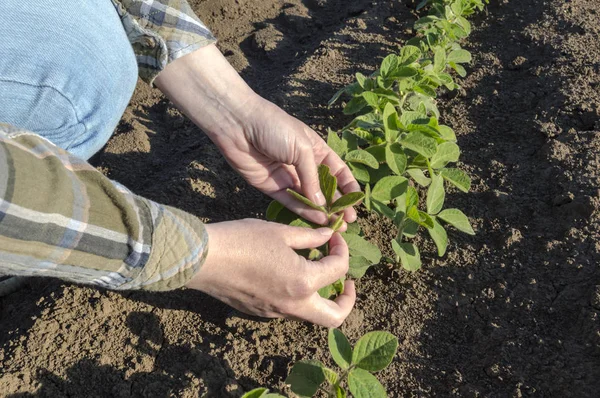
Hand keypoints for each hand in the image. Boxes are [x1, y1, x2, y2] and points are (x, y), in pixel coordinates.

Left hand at [155, 45, 360, 224]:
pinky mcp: (271, 187)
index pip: (337, 171)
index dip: (348, 186)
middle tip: (348, 220)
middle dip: (337, 204)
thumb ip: (313, 177)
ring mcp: (287, 177)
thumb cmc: (274, 127)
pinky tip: (317, 219)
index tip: (357, 201)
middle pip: (324, 188)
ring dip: (322, 212)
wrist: (238, 124)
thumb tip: (323, 203)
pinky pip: (291, 202)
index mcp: (315, 149)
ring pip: (308, 199)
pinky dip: (304, 211)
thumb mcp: (302, 148)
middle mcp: (303, 164)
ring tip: (335, 226)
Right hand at [186, 219, 355, 326]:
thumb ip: (310, 237)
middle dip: (348, 301)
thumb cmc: (242, 240)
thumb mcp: (280, 232)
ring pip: (310, 314)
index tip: (333, 237)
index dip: (342, 250)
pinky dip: (298, 295)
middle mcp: (293, 305)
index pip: (338, 270)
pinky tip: (288, 273)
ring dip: (321, 296)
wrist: (202, 259)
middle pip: (334, 317)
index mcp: (303, 283)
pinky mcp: (259, 312)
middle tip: (346, 281)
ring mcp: (275, 312)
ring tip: (315, 270)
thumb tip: (328, 235)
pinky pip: (288, 309)